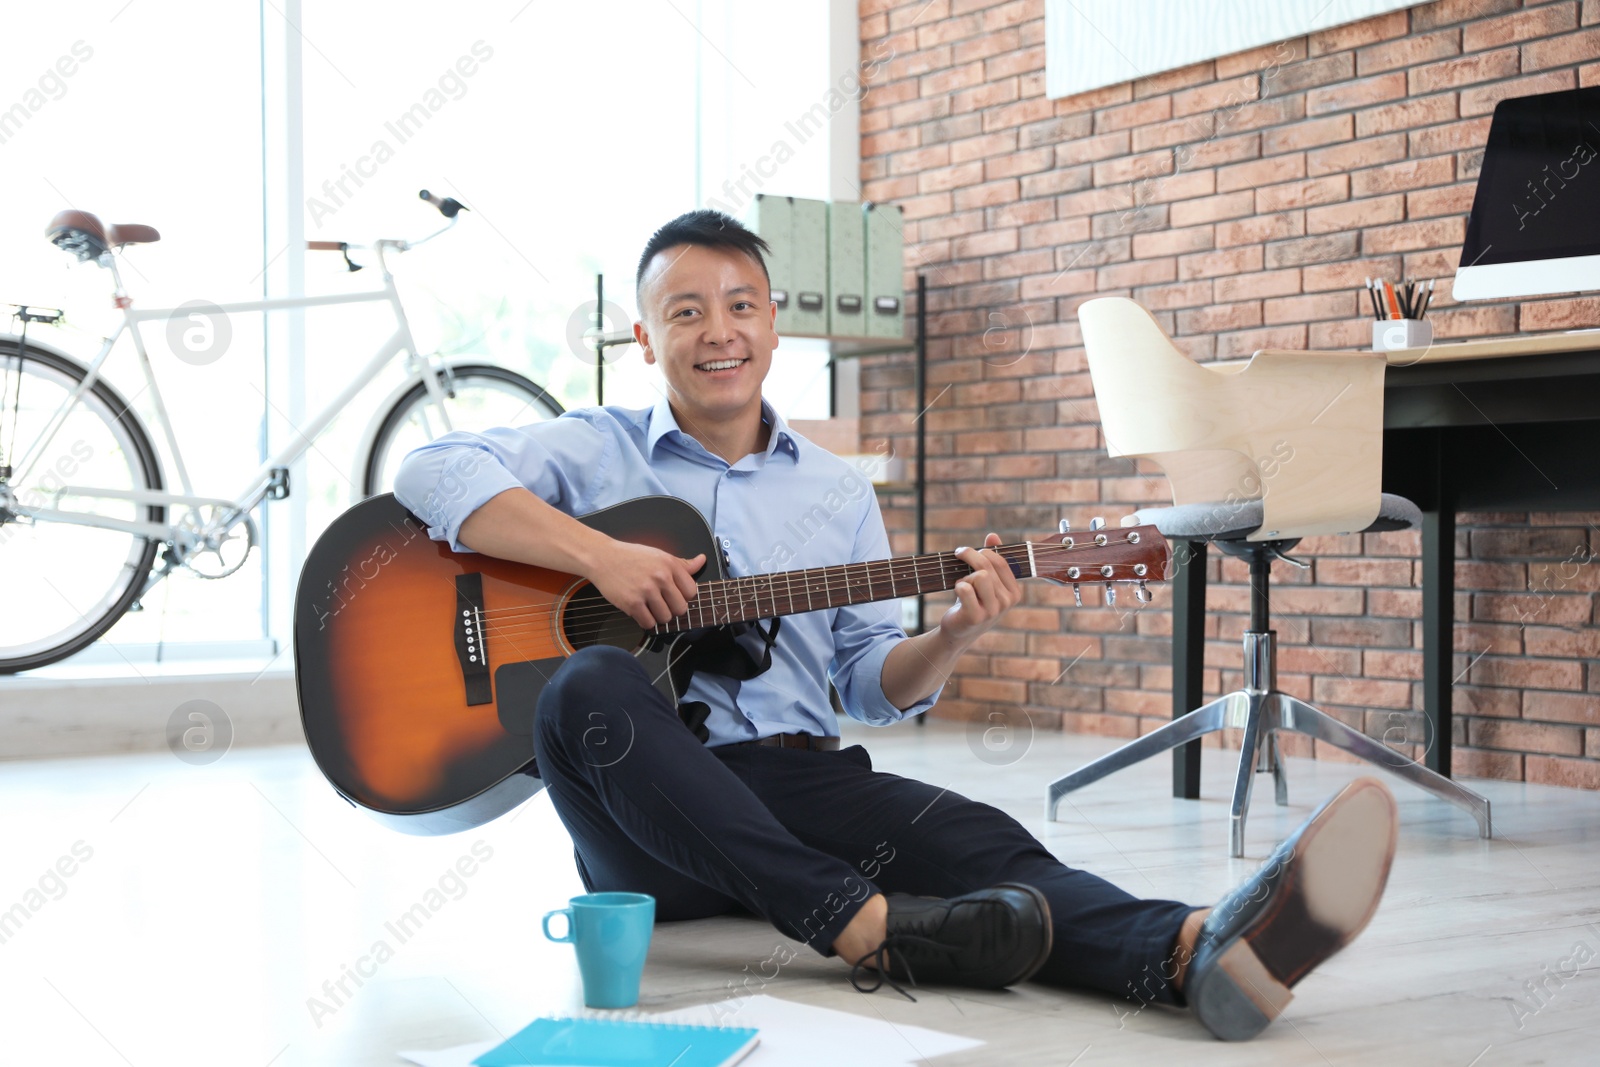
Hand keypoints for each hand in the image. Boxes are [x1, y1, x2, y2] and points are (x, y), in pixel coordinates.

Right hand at [587, 539, 704, 628]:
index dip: (683, 596)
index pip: (691, 591)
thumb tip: (702, 561)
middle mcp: (660, 577)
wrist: (602, 557)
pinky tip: (640, 611)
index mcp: (670, 564)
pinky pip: (648, 623)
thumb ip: (682, 563)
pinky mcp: (632, 603)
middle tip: (661, 603)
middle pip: (680, 608)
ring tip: (649, 607)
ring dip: (658, 616)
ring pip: (665, 618)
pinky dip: (645, 621)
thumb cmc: (631, 557)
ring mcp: (646, 591)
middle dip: (672, 609)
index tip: (673, 595)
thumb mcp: (659, 555)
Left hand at [937, 533, 1021, 648]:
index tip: (966, 551)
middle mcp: (1007, 602)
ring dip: (965, 577)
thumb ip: (991, 559)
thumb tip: (993, 536)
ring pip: (978, 576)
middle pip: (987, 566)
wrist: (959, 630)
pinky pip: (965, 589)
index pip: (1001, 562)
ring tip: (963, 586)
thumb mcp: (985, 581)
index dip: (983, 551)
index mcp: (1014, 592)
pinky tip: (958, 595)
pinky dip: (958, 587)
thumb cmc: (973, 602)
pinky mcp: (976, 616)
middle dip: (969, 557)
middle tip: (958, 555)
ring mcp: (993, 611)